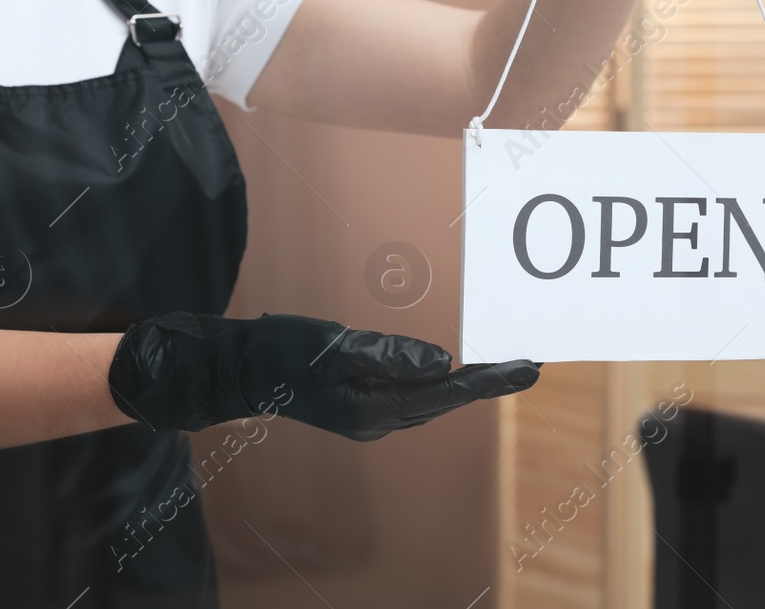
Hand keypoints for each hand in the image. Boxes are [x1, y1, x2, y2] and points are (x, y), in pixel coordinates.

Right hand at [107, 311, 538, 440]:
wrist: (235, 369)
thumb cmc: (280, 352)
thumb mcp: (334, 346)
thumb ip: (388, 356)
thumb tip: (442, 363)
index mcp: (375, 408)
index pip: (448, 392)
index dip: (491, 379)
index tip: (528, 367)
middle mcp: (378, 418)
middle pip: (447, 399)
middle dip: (489, 381)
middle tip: (530, 365)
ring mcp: (368, 413)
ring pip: (432, 398)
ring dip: (468, 382)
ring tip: (503, 365)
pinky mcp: (359, 402)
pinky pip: (413, 393)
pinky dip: (440, 381)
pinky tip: (452, 370)